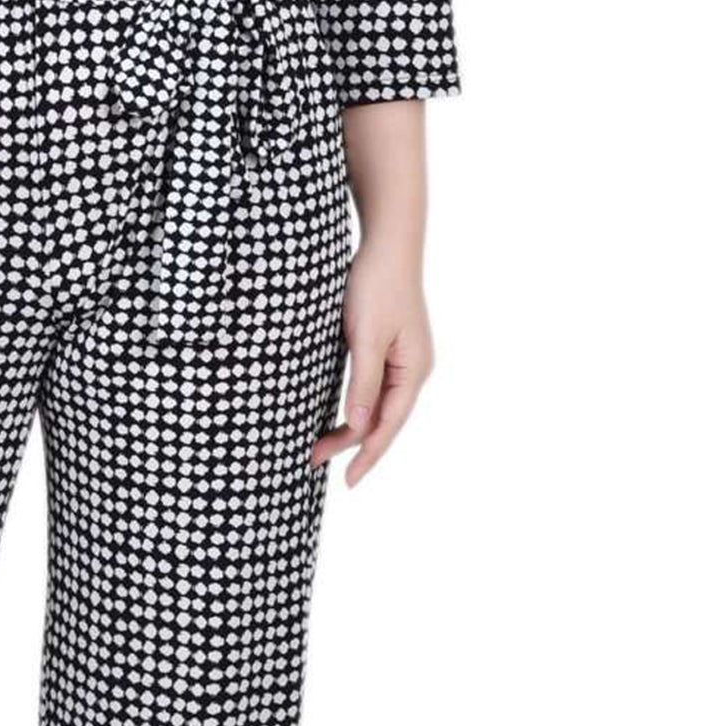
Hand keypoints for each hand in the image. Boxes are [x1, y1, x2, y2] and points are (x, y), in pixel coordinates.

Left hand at [312, 240, 434, 486]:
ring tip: (319, 447)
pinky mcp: (388, 348)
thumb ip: (362, 382)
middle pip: (381, 419)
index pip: (388, 425)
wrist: (387, 244)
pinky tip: (337, 415)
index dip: (367, 454)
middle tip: (312, 461)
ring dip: (349, 427)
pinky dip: (354, 406)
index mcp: (413, 370)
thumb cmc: (377, 286)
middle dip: (350, 444)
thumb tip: (357, 426)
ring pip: (376, 406)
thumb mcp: (366, 337)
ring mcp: (402, 359)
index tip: (347, 481)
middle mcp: (412, 369)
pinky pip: (372, 388)